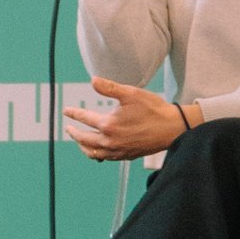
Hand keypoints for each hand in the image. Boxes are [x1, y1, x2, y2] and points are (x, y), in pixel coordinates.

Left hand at [64, 77, 190, 160]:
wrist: (173, 128)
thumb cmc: (153, 109)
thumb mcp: (131, 94)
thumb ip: (109, 88)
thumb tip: (92, 80)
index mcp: (109, 125)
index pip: (85, 118)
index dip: (74, 113)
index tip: (66, 111)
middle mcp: (110, 141)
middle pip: (85, 139)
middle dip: (74, 133)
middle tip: (68, 128)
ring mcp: (118, 150)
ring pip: (93, 152)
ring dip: (83, 146)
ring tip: (79, 141)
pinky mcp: (126, 156)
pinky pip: (105, 158)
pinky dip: (96, 154)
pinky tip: (97, 151)